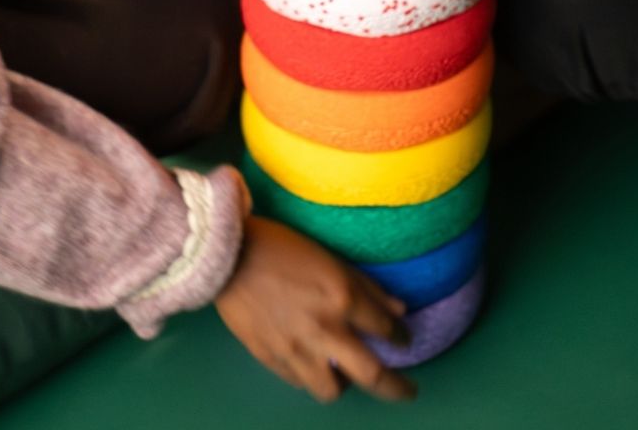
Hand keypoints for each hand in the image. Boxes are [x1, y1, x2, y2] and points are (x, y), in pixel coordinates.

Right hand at [216, 216, 416, 402]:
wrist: (229, 256)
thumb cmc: (281, 246)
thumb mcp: (330, 257)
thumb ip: (366, 286)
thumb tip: (399, 309)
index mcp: (341, 298)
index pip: (386, 329)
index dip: (401, 337)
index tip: (404, 340)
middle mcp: (324, 329)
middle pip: (371, 375)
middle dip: (397, 387)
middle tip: (408, 391)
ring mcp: (296, 349)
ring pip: (333, 391)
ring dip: (346, 385)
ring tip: (347, 374)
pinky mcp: (271, 359)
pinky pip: (300, 383)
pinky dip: (312, 377)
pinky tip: (314, 364)